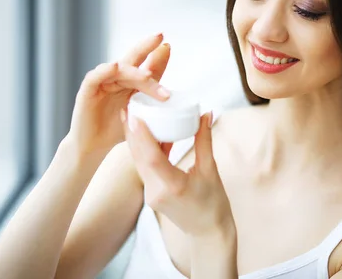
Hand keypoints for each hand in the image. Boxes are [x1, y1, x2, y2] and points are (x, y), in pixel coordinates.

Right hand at [65, 33, 170, 157]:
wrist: (93, 147)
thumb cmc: (116, 129)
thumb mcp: (139, 111)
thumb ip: (151, 93)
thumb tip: (172, 86)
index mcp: (128, 81)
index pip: (143, 62)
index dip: (154, 51)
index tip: (168, 43)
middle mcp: (114, 77)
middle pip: (131, 58)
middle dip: (145, 46)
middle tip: (160, 38)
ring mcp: (100, 83)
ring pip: (119, 70)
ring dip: (134, 71)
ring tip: (148, 76)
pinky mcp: (87, 92)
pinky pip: (95, 76)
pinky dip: (105, 70)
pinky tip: (116, 66)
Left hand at [121, 109, 235, 238]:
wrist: (208, 233)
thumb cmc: (213, 203)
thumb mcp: (210, 170)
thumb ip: (204, 141)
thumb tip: (205, 114)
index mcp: (174, 186)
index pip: (152, 158)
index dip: (142, 136)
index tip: (135, 116)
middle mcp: (157, 191)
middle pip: (139, 157)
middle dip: (131, 132)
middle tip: (127, 108)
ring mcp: (151, 195)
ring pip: (139, 162)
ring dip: (135, 140)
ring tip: (131, 116)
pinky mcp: (150, 195)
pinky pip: (145, 168)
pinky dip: (145, 151)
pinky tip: (146, 135)